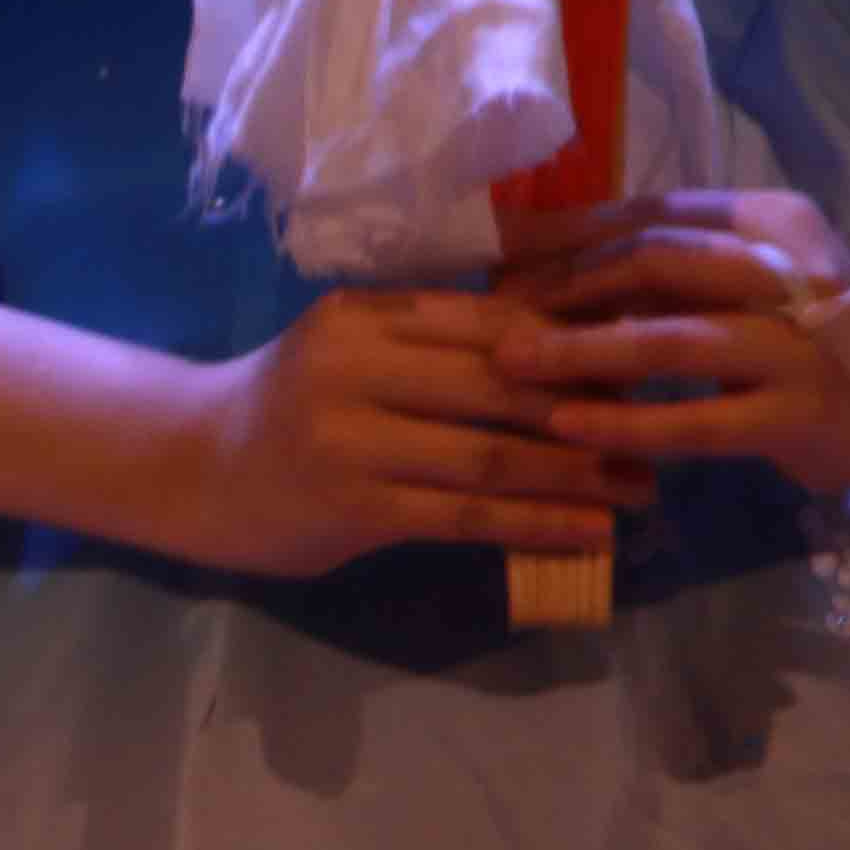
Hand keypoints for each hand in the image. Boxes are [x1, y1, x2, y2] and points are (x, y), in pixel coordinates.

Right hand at [168, 286, 650, 578]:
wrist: (189, 467)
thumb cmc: (288, 407)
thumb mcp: (352, 352)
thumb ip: (435, 346)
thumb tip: (567, 353)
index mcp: (365, 316)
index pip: (493, 321)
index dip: (576, 345)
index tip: (645, 368)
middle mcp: (354, 366)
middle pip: (502, 386)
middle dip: (592, 412)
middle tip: (660, 435)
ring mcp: (348, 438)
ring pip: (490, 454)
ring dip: (577, 476)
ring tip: (640, 491)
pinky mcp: (349, 504)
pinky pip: (464, 515)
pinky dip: (535, 523)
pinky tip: (589, 534)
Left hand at [492, 190, 849, 489]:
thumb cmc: (811, 330)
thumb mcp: (745, 276)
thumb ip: (667, 263)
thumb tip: (537, 257)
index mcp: (768, 221)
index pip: (650, 212)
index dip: (566, 233)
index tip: (499, 258)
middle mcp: (785, 272)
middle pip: (654, 261)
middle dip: (563, 285)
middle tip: (495, 313)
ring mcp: (795, 347)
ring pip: (670, 337)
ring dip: (580, 349)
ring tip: (510, 363)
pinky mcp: (797, 415)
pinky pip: (696, 419)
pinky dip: (627, 421)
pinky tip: (568, 426)